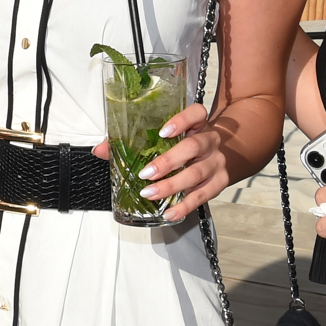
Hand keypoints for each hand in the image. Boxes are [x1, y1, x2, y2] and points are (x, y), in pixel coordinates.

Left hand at [91, 101, 229, 223]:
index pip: (196, 113)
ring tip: (150, 193)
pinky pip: (203, 196)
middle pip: (193, 147)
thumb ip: (135, 141)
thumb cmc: (188, 144)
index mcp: (197, 124)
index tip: (163, 132)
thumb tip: (101, 149)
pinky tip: (169, 212)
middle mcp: (209, 141)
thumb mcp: (169, 137)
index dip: (182, 121)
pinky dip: (184, 206)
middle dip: (168, 161)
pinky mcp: (219, 183)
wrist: (224, 154)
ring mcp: (216, 162)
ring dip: (171, 185)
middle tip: (146, 173)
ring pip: (196, 173)